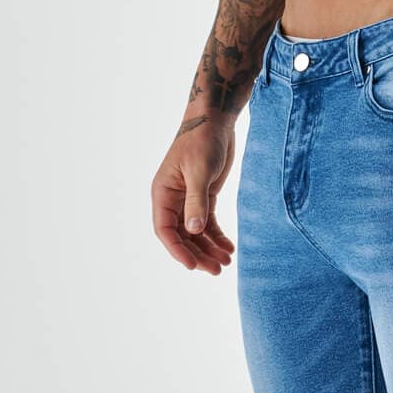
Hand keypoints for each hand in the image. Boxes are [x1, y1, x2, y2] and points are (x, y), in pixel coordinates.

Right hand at [152, 122, 236, 273]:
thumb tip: (193, 231)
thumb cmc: (202, 141)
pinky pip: (208, 223)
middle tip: (216, 270)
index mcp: (163, 194)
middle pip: (182, 236)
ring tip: (226, 262)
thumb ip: (197, 201)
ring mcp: (188, 200)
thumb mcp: (199, 171)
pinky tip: (229, 248)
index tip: (192, 266)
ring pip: (196, 233)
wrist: (214, 121)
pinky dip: (217, 237)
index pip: (165, 230)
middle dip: (197, 254)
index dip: (177, 250)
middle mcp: (172, 200)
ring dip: (209, 249)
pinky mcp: (204, 197)